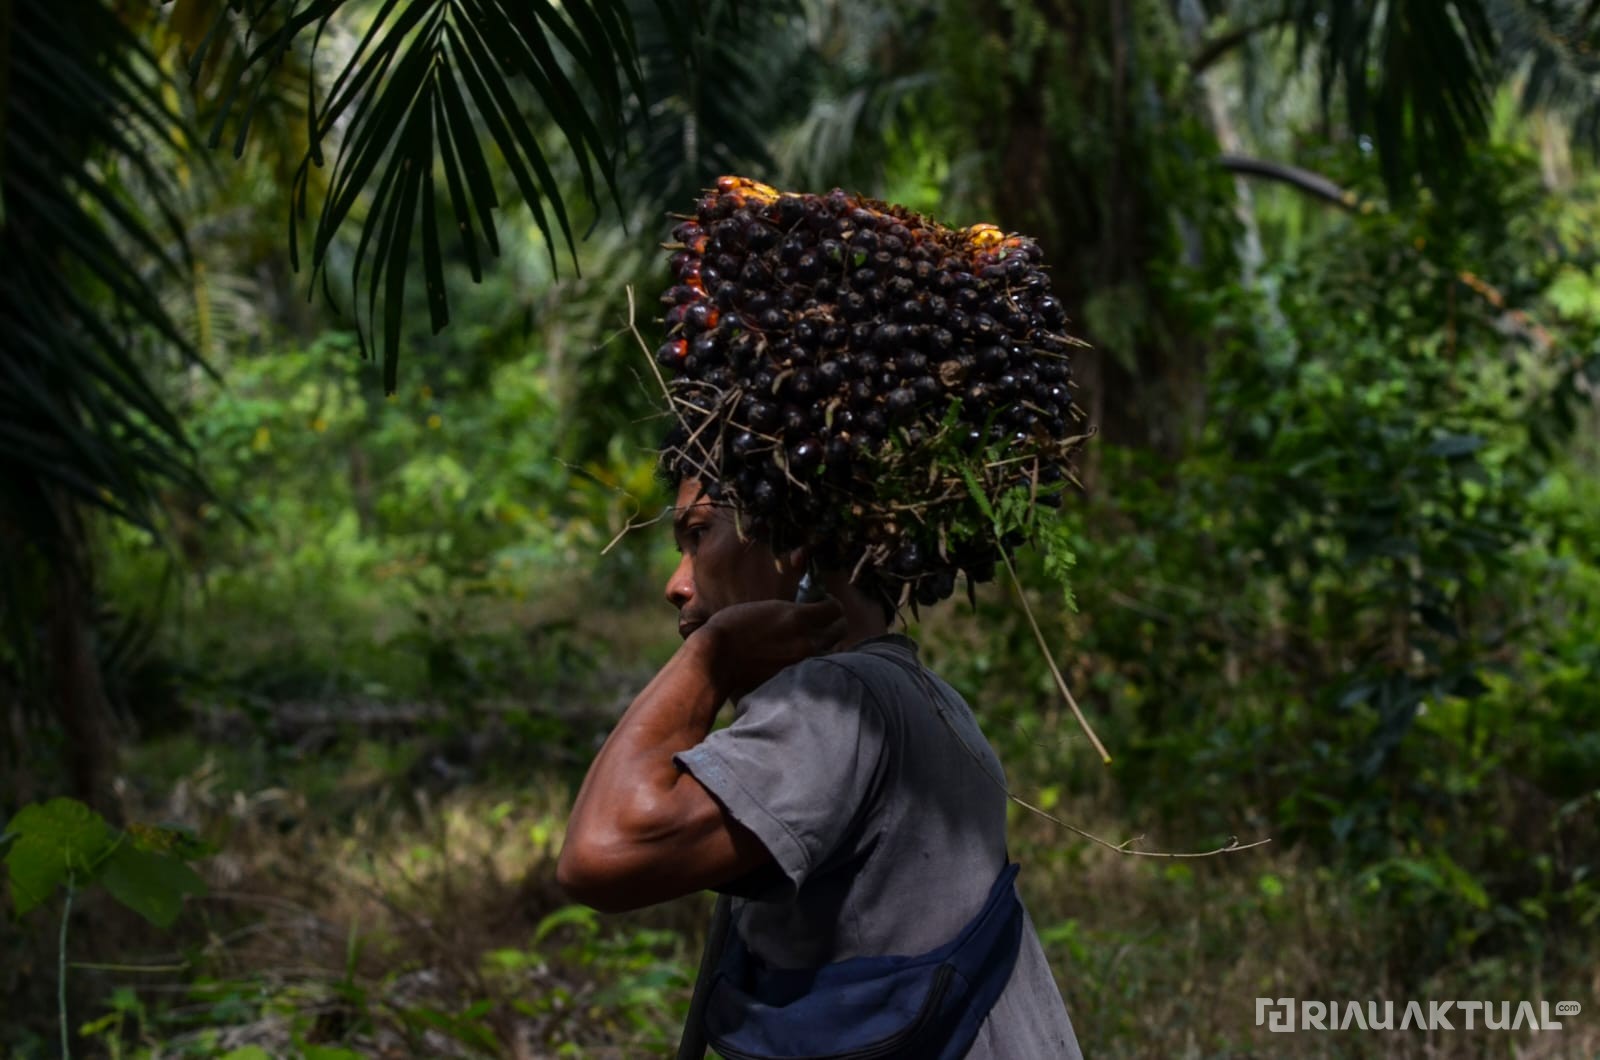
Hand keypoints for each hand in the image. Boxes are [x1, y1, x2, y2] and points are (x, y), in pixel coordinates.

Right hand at [693, 598, 847, 699]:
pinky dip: (813, 661)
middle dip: (835, 622)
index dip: (832, 604)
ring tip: (811, 640)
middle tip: (824, 621)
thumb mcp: (765, 608)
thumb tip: (808, 613)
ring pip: (831, 651)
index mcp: (797, 617)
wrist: (716, 659)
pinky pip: (815, 668)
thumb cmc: (731, 627)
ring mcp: (801, 663)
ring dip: (825, 644)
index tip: (824, 604)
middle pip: (840, 629)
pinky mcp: (793, 679)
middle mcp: (806, 641)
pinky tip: (799, 657)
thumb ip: (791, 612)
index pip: (836, 609)